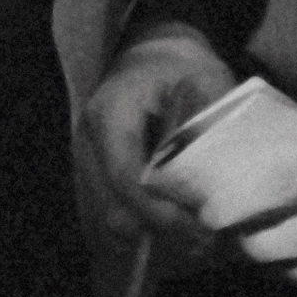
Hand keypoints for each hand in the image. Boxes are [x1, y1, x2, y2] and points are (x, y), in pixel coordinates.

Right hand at [76, 24, 233, 259]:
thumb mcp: (203, 83)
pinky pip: (113, 210)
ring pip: (108, 215)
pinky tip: (178, 228)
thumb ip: (202, 128)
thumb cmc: (180, 66)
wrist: (153, 54)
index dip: (159, 211)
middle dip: (158, 230)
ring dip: (152, 233)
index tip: (199, 230)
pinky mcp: (98, 171)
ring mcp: (88, 158)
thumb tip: (208, 184)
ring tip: (199, 241)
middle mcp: (89, 141)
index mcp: (110, 116)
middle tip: (206, 242)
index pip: (125, 177)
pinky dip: (145, 225)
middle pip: (111, 206)